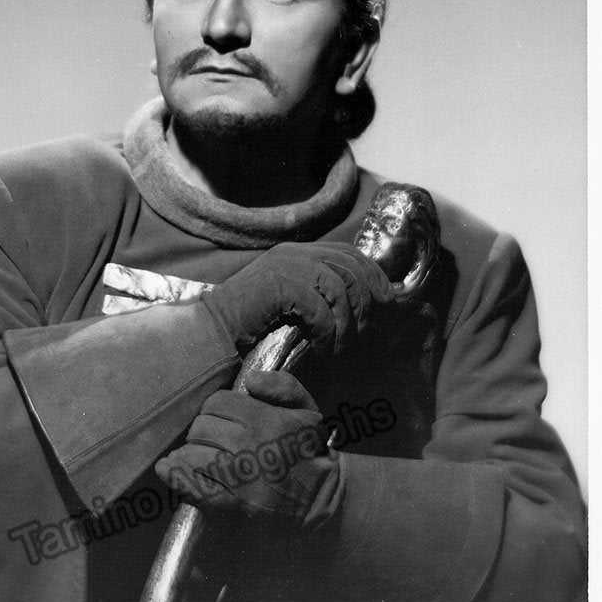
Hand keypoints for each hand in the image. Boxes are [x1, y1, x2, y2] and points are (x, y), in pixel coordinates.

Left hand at [155, 370, 337, 524]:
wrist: (323, 501)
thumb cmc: (310, 451)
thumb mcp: (308, 410)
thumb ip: (283, 386)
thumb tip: (250, 380)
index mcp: (269, 420)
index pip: (217, 403)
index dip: (216, 410)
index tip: (223, 422)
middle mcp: (252, 447)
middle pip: (201, 427)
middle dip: (202, 432)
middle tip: (211, 442)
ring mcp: (241, 479)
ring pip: (192, 454)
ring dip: (189, 454)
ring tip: (196, 457)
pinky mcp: (234, 508)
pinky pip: (194, 486)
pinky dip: (176, 476)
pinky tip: (168, 469)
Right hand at [201, 241, 392, 352]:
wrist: (213, 331)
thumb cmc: (250, 324)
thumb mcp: (289, 301)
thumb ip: (315, 292)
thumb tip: (358, 303)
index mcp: (297, 252)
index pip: (347, 252)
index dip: (373, 273)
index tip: (387, 299)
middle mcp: (293, 252)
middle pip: (350, 268)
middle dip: (367, 300)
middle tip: (368, 331)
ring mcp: (286, 266)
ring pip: (340, 288)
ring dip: (347, 323)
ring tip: (341, 347)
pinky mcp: (280, 285)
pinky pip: (320, 308)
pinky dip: (327, 332)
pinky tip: (324, 349)